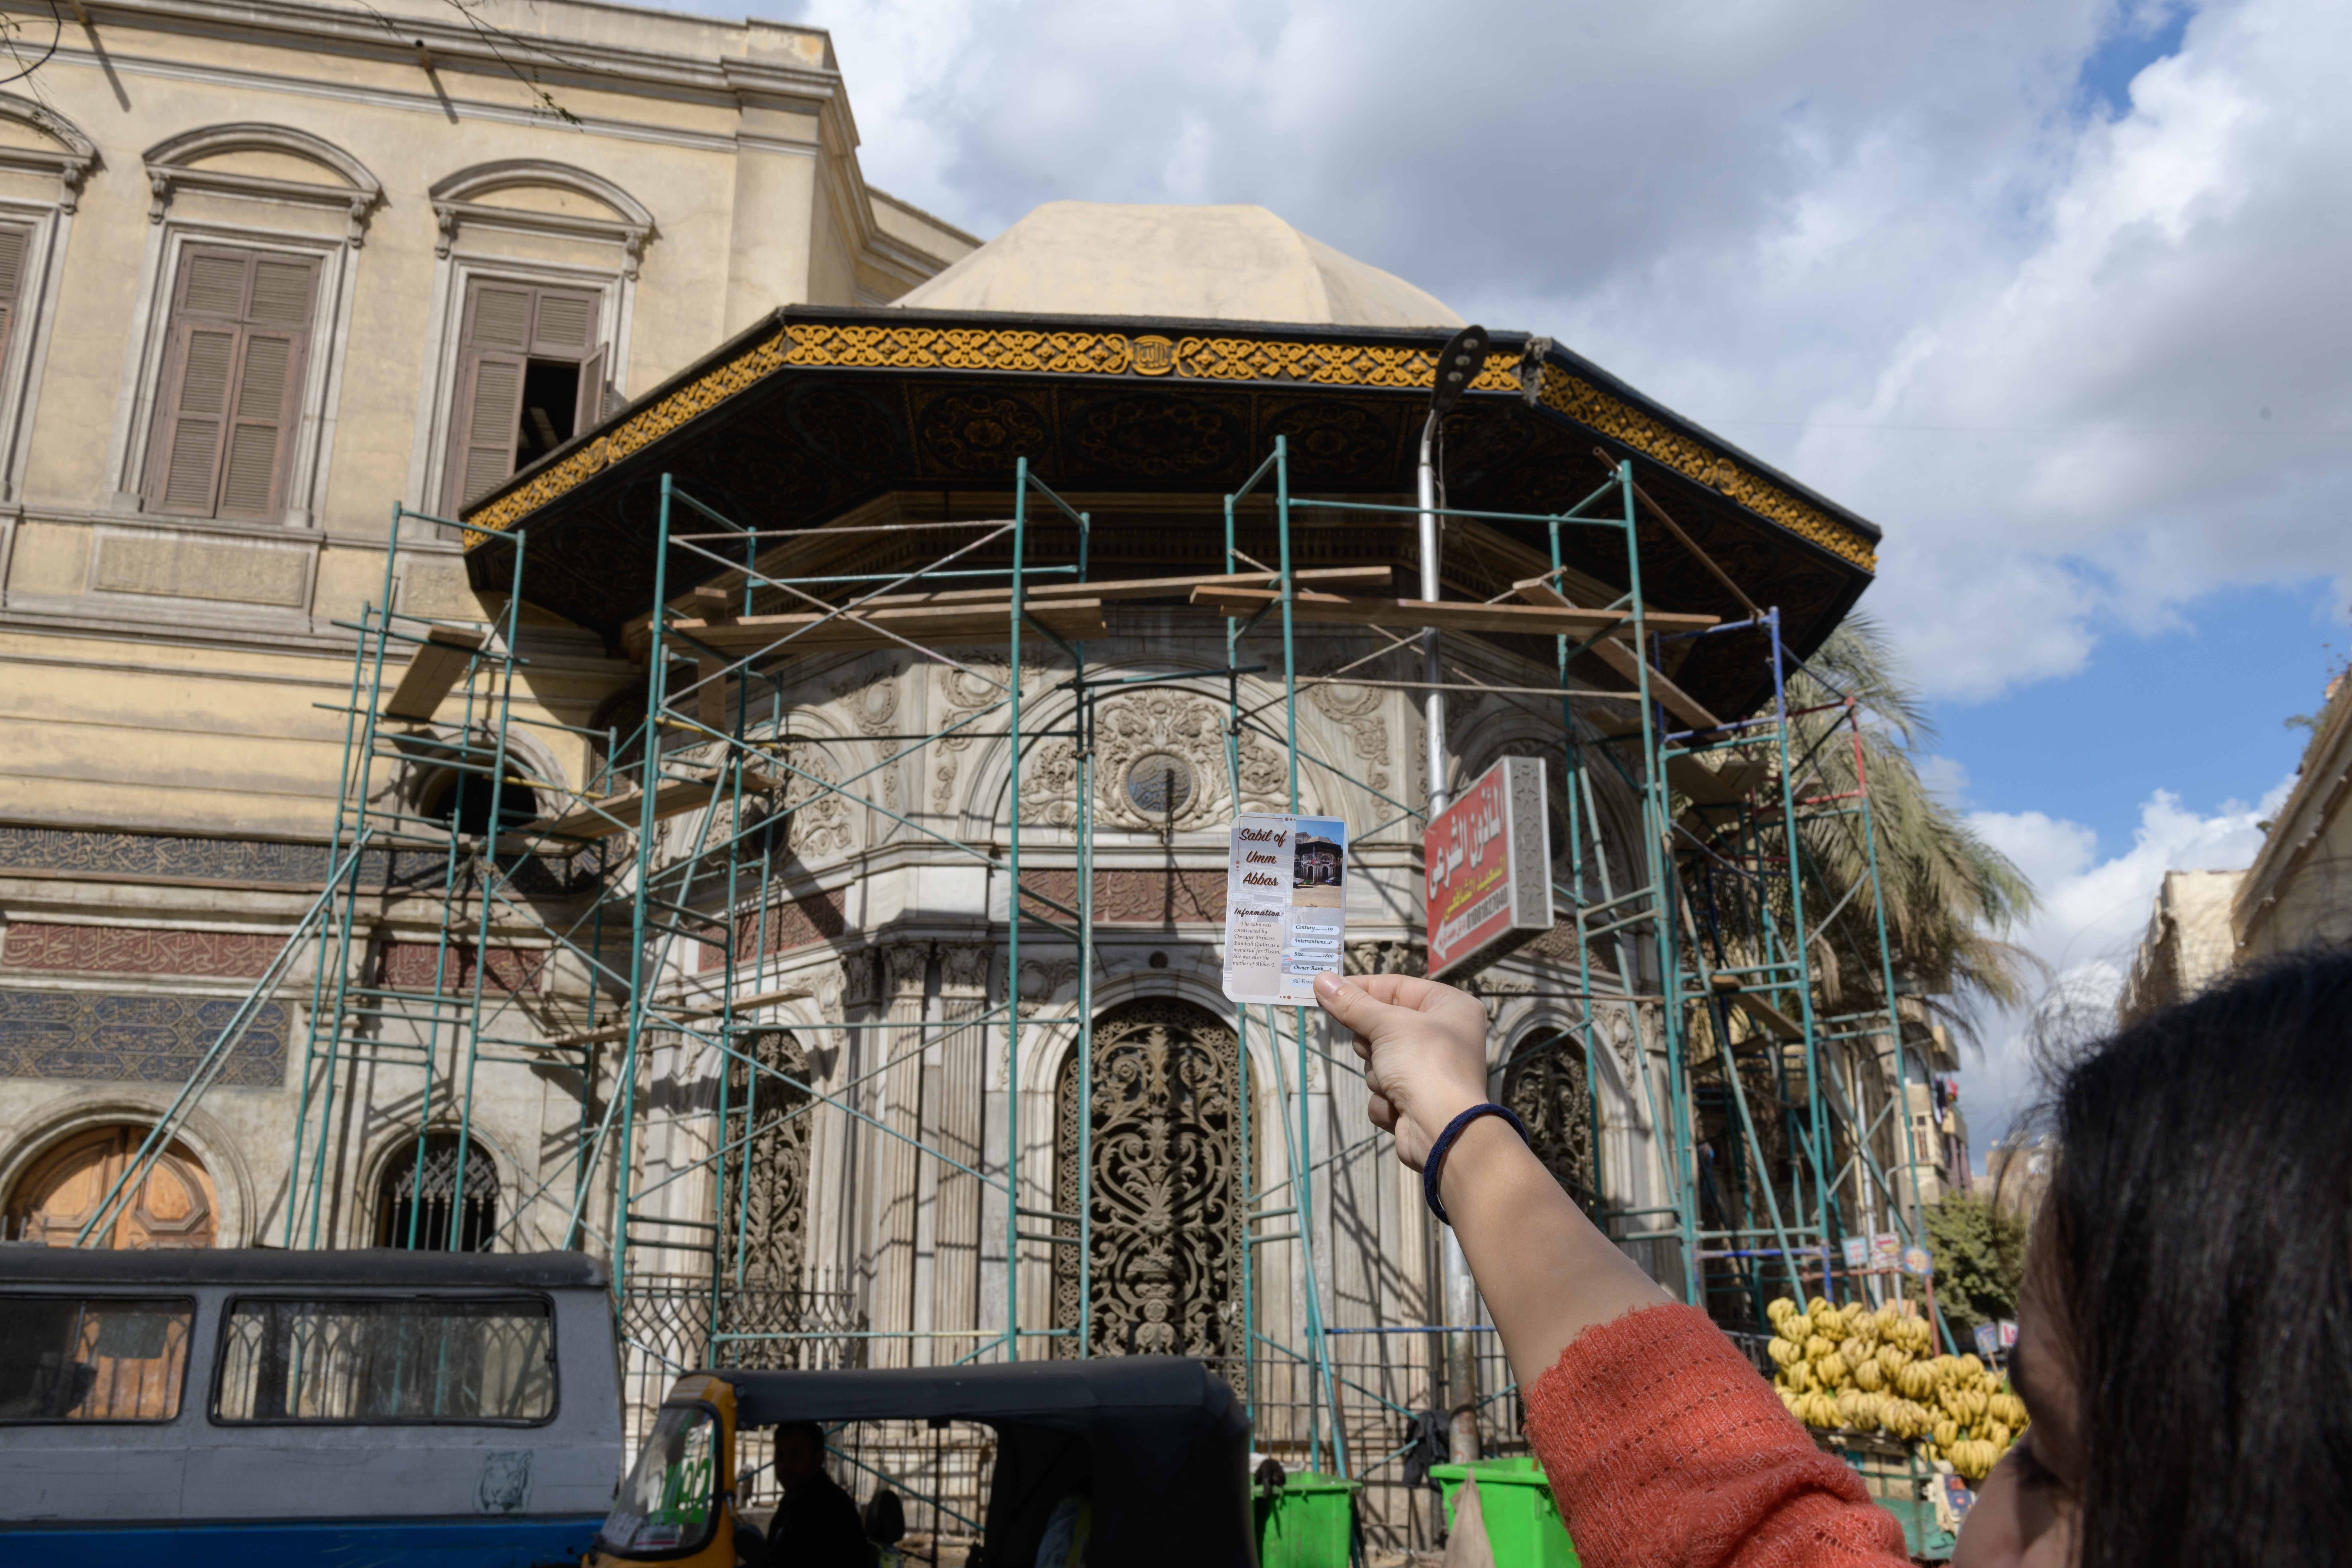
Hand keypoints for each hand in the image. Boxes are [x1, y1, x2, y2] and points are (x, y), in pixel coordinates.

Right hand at [1312, 971, 1490, 1169]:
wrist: (1443, 1131)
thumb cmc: (1426, 1065)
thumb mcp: (1387, 1024)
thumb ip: (1352, 1003)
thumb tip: (1321, 980)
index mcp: (1451, 1007)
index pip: (1398, 986)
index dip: (1362, 989)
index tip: (1328, 989)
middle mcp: (1444, 1036)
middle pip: (1384, 1025)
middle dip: (1373, 1042)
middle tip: (1376, 1047)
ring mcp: (1429, 1070)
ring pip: (1379, 1060)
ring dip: (1378, 1073)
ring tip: (1394, 1083)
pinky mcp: (1416, 1100)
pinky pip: (1383, 1089)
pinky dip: (1384, 1098)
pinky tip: (1398, 1105)